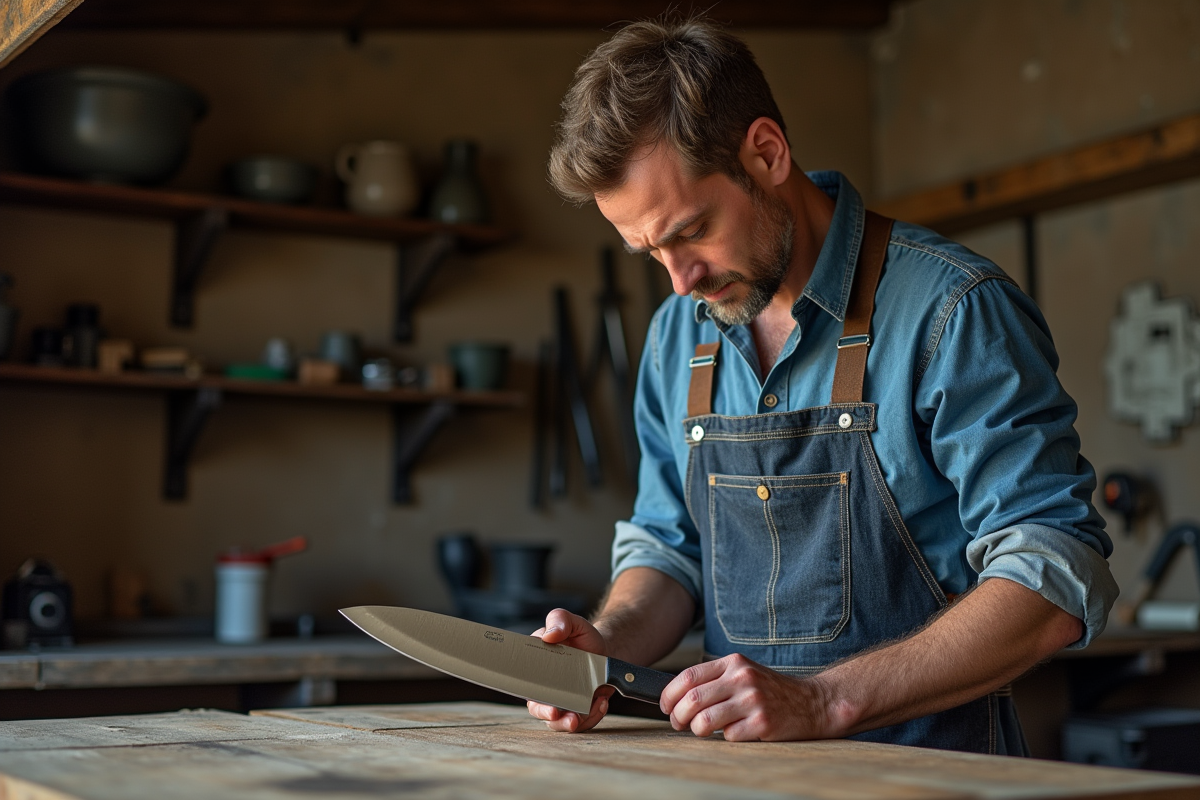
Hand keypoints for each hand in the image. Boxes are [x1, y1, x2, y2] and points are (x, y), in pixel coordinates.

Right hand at [526, 608, 615, 732]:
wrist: (605, 650)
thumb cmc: (583, 637)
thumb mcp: (573, 622)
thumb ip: (560, 620)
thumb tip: (549, 635)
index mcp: (536, 665)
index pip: (526, 684)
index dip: (535, 698)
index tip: (549, 706)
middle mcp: (544, 686)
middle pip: (538, 708)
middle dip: (549, 716)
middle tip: (561, 716)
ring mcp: (560, 700)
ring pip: (557, 722)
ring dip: (570, 722)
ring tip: (588, 711)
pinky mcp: (576, 710)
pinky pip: (580, 722)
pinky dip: (591, 716)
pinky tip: (601, 702)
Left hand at [659, 653, 835, 741]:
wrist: (812, 702)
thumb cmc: (771, 691)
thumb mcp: (744, 673)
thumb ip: (715, 680)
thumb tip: (677, 696)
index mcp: (733, 662)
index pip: (688, 676)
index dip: (670, 694)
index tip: (665, 706)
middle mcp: (742, 678)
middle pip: (692, 699)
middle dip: (677, 716)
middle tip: (678, 724)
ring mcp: (753, 700)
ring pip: (705, 721)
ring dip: (696, 731)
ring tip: (701, 731)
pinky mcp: (763, 723)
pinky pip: (728, 736)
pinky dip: (726, 738)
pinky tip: (736, 732)